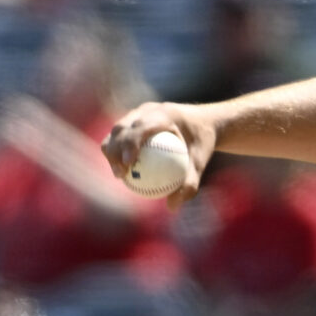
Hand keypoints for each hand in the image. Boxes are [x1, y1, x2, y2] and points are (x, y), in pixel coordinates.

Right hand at [102, 102, 217, 208]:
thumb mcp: (200, 164)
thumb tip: (172, 206)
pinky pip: (120, 135)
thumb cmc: (202, 144)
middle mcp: (148, 109)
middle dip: (115, 149)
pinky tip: (122, 172)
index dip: (130, 143)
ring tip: (119, 175)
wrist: (203, 123)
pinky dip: (117, 150)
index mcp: (165, 113)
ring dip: (112, 150)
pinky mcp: (134, 118)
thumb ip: (189, 183)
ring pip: (117, 130)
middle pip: (123, 126)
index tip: (128, 164)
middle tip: (120, 174)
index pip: (142, 126)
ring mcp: (139, 112)